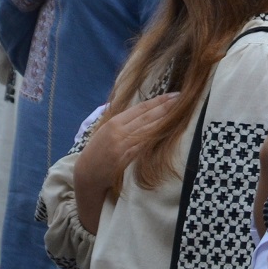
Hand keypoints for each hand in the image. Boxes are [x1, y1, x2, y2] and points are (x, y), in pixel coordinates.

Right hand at [75, 93, 177, 221]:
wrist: (87, 174)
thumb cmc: (96, 150)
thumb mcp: (105, 130)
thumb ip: (122, 121)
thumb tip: (142, 110)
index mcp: (114, 122)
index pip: (140, 108)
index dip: (157, 101)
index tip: (172, 95)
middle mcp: (119, 132)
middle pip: (146, 117)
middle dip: (165, 107)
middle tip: (180, 99)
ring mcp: (123, 146)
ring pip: (148, 130)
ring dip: (164, 121)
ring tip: (178, 112)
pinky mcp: (127, 159)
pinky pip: (145, 146)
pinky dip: (156, 138)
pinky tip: (167, 132)